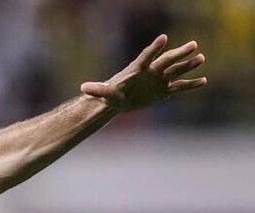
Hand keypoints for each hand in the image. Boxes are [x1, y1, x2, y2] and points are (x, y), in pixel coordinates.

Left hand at [81, 35, 206, 112]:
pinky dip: (190, 85)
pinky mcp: (164, 90)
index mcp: (138, 69)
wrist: (119, 101)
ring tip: (201, 58)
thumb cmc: (111, 95)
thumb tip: (83, 88)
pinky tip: (203, 81)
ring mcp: (159, 80)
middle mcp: (152, 71)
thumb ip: (97, 89)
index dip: (154, 48)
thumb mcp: (105, 94)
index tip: (163, 38)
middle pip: (167, 60)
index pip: (147, 56)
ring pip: (176, 71)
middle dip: (179, 53)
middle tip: (193, 44)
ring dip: (188, 65)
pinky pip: (179, 87)